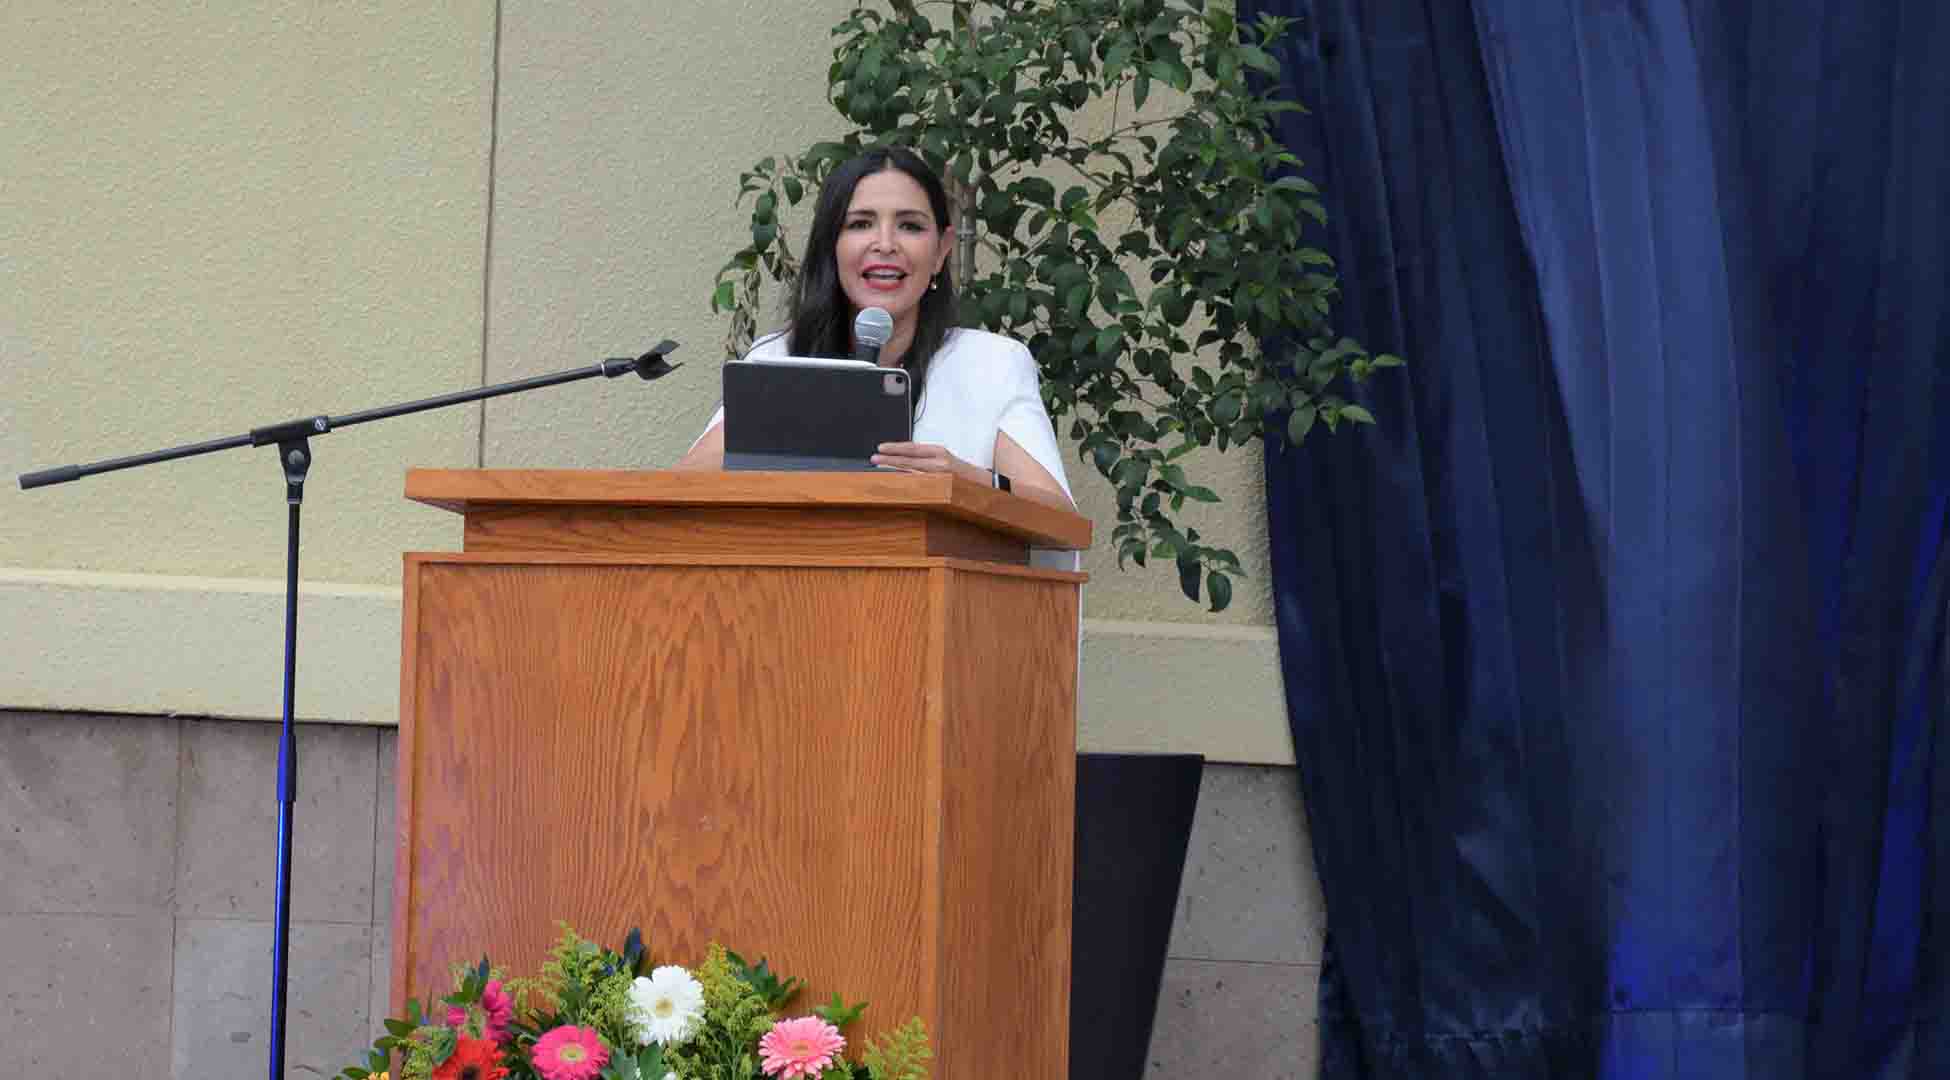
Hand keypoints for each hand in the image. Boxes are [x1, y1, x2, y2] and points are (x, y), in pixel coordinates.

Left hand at [871, 442, 986, 483]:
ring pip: (913, 472)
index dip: (895, 448)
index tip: (880, 448)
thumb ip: (925, 460)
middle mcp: (940, 462)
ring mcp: (941, 476)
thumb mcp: (944, 461)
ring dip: (894, 470)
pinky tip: (896, 482)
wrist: (985, 485)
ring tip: (879, 467)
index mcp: (939, 452)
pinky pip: (920, 484)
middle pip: (910, 459)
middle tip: (873, 458)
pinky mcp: (942, 488)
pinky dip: (907, 482)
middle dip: (890, 459)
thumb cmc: (961, 474)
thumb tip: (901, 462)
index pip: (913, 448)